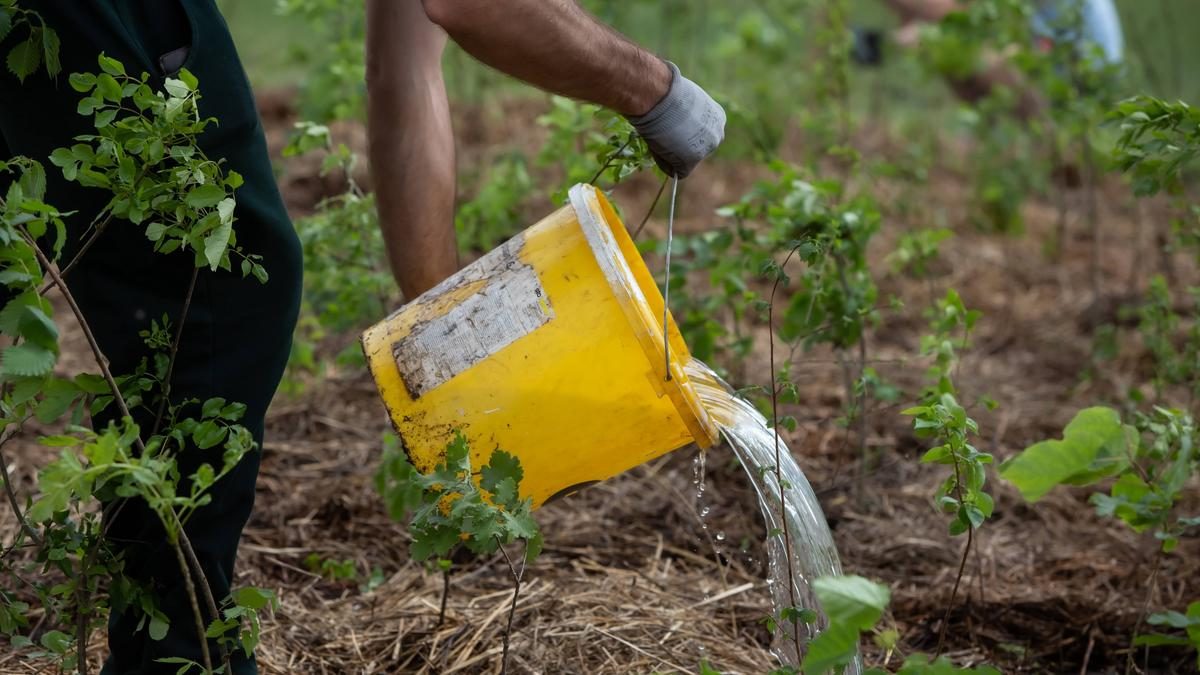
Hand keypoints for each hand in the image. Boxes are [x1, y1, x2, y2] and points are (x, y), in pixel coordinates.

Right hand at [626, 63, 725, 178]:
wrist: (660, 97)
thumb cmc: (668, 94)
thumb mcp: (686, 103)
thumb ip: (689, 118)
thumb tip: (676, 129)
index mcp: (718, 118)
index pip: (704, 133)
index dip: (687, 132)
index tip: (674, 126)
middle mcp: (717, 135)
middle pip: (698, 148)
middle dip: (683, 145)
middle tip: (665, 134)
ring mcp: (705, 150)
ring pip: (688, 160)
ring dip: (674, 155)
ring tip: (659, 138)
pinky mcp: (690, 162)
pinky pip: (678, 171)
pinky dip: (667, 164)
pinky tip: (657, 148)